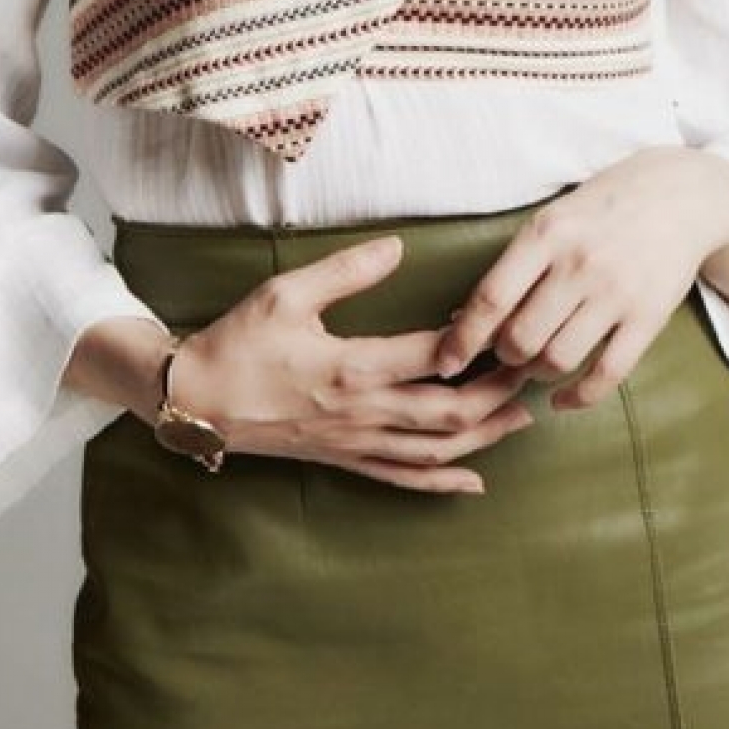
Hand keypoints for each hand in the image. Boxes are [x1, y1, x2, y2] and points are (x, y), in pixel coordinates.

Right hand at [163, 233, 536, 495]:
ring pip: (433, 450)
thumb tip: (398, 247)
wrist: (197, 399)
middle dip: (497, 395)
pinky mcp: (343, 459)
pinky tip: (474, 481)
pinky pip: (401, 478)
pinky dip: (441, 481)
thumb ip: (346, 270)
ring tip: (521, 420)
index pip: (431, 356)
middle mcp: (360, 411)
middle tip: (531, 372)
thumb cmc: (239, 341)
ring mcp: (354, 442)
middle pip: (448, 411)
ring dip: (483, 437)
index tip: (502, 320)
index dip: (473, 340)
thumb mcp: (286, 292)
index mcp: (350, 365)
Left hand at [432, 148, 728, 412]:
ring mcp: (616, 292)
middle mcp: (579, 263)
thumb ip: (516, 264)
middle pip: (521, 338)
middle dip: (503, 357)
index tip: (445, 362)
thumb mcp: (553, 217)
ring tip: (534, 366)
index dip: (462, 339)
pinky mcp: (648, 318)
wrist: (681, 194)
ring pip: (558, 360)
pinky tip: (563, 397)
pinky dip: (578, 397)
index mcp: (546, 233)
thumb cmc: (603, 207)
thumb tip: (463, 317)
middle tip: (503, 355)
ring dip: (536, 374)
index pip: (491, 298)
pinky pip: (607, 375)